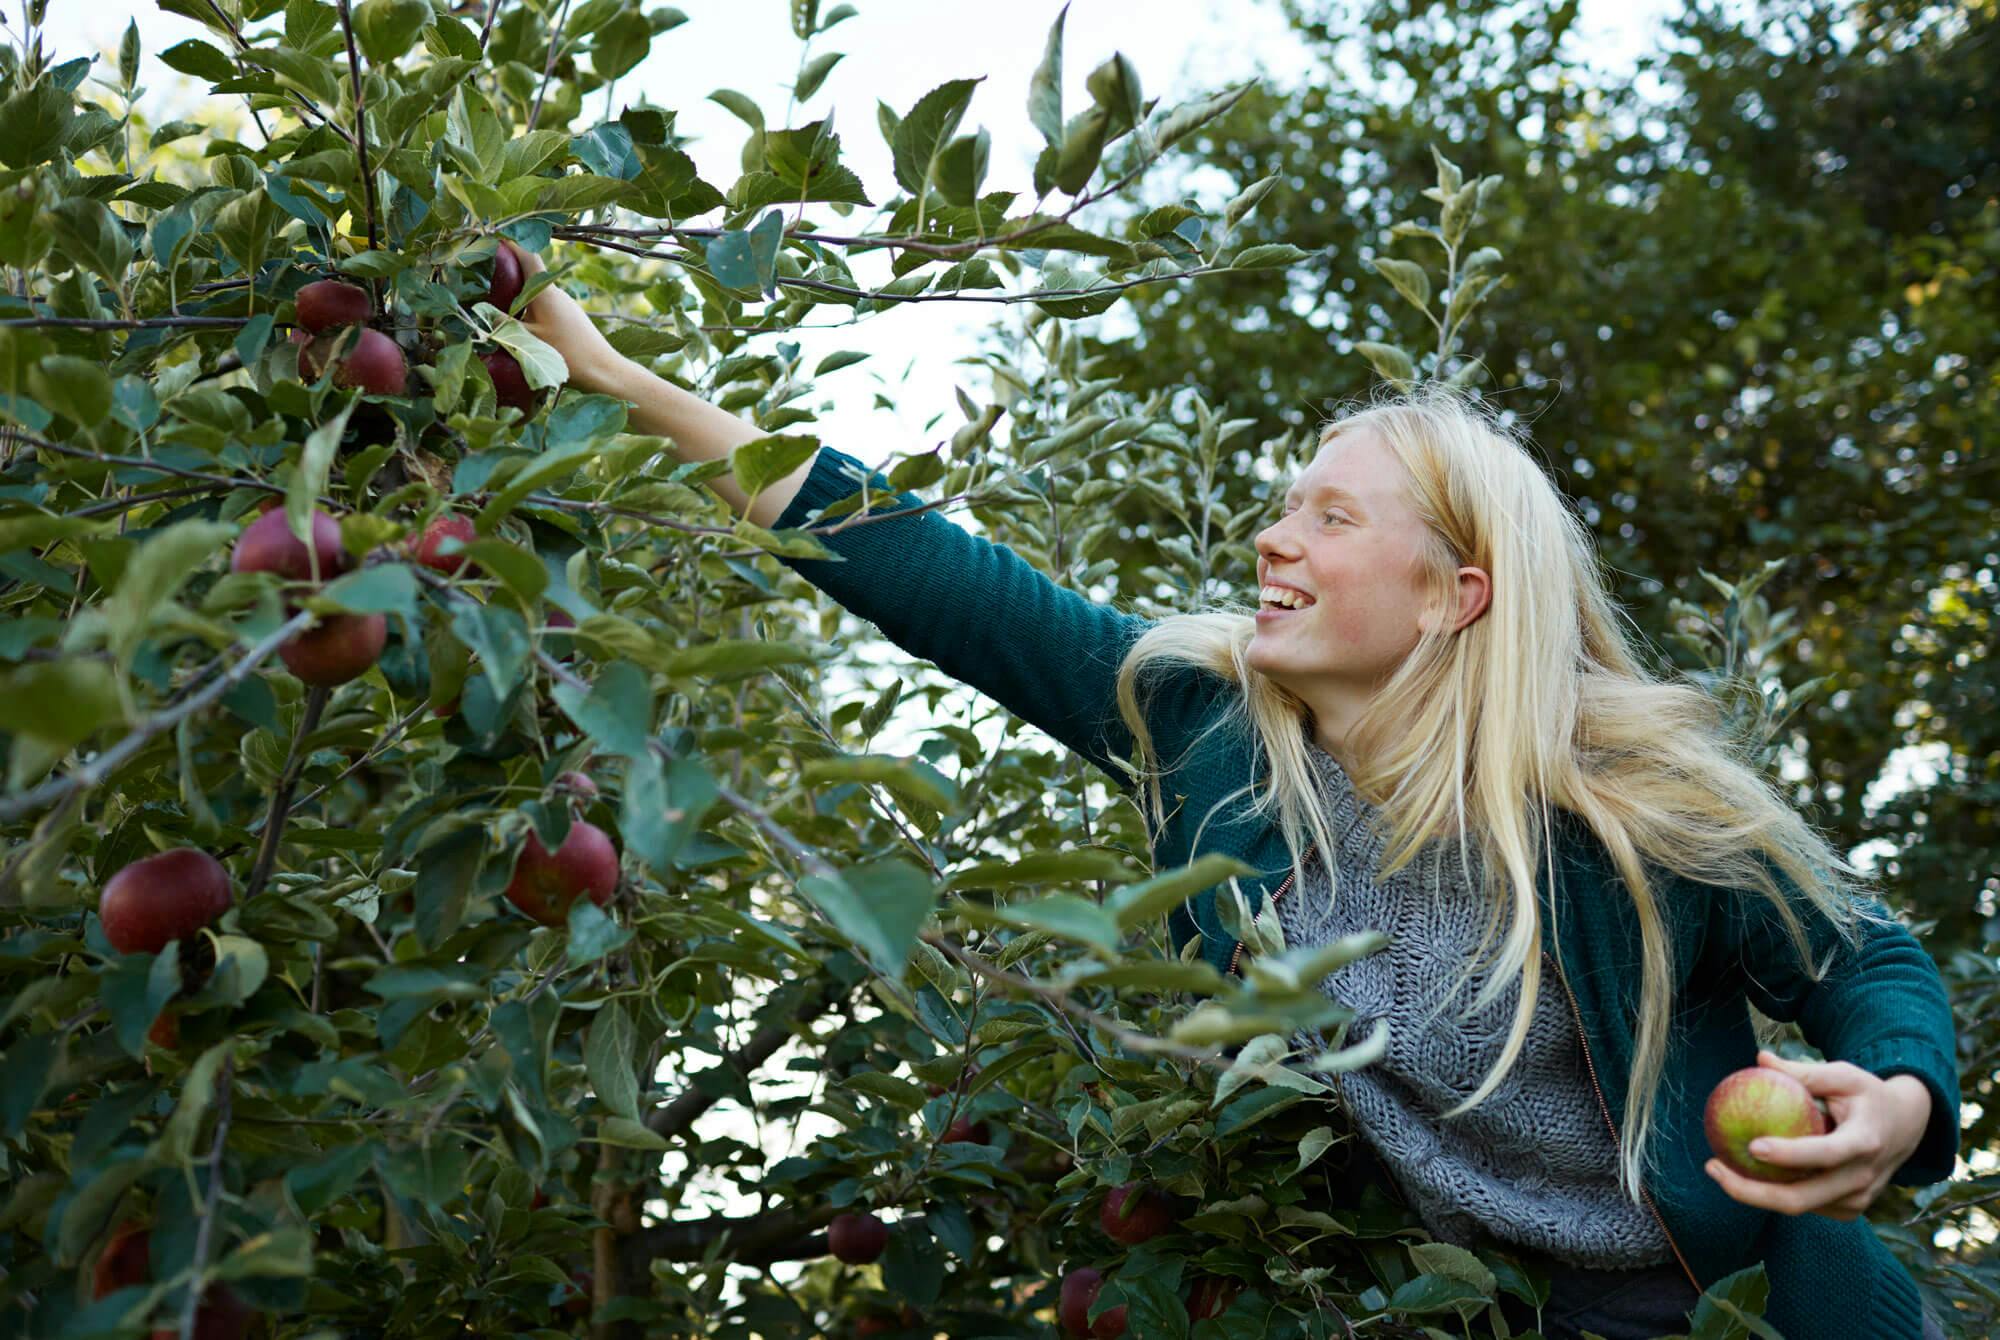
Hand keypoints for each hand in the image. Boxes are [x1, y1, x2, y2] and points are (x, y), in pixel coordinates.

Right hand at [498, 238, 620, 393]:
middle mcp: (556, 291)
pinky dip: (529, 303)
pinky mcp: (569, 316)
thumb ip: (503, 325)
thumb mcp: (529, 341)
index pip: (527, 255)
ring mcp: (565, 303)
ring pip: (536, 289)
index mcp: (545, 291)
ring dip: (519, 288)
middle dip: (509, 267)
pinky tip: (519, 317)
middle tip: (484, 268)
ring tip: (496, 294)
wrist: (604, 370)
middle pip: (529, 271)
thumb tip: (479, 312)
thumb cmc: (568, 355)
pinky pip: (544, 302)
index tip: (493, 236)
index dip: (510, 242)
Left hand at [1704, 1048, 1932, 1220]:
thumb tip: (1759, 1059)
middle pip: (1801, 1198)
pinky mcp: (1849, 1209)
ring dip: (1755, 1193)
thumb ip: (1804, 1072)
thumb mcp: (1844, 1075)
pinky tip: (1746, 1173)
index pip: (1824, 1154)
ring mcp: (1857, 1199)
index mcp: (1864, 1142)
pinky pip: (1806, 1205)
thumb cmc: (1867, 1095)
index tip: (1752, 1146)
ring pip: (1799, 1205)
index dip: (1789, 1155)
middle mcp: (1862, 1178)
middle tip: (1713, 1167)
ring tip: (1719, 1167)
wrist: (1908, 1127)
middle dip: (1751, 1191)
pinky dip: (1774, 1193)